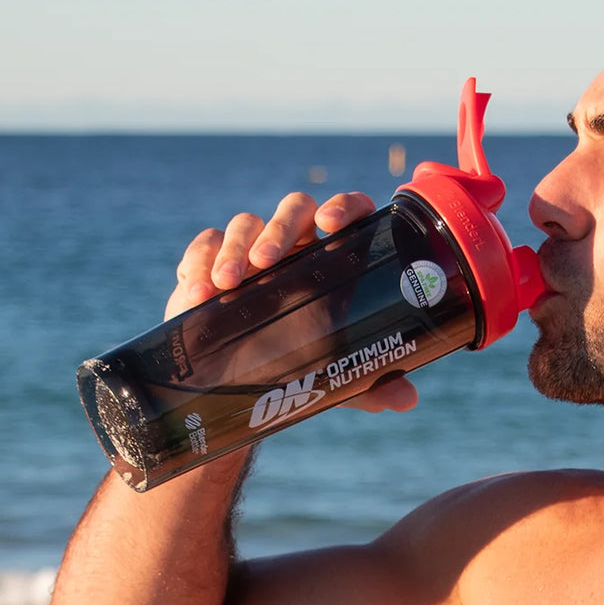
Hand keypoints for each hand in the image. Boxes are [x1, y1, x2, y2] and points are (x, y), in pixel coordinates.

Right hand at [168, 191, 417, 413]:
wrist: (233, 381)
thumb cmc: (292, 363)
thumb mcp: (330, 375)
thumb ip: (367, 382)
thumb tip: (406, 399)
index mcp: (330, 256)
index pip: (346, 211)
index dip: (342, 206)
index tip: (330, 223)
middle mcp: (293, 244)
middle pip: (293, 208)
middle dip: (278, 229)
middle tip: (267, 262)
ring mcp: (249, 248)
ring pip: (245, 224)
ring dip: (233, 249)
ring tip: (226, 285)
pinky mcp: (208, 260)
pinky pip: (204, 245)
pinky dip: (198, 263)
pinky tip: (197, 295)